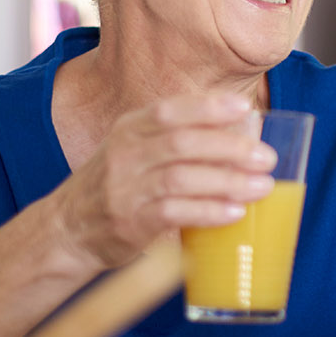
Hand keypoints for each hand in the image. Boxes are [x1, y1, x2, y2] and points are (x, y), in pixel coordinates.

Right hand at [52, 92, 276, 269]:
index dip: (208, 108)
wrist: (68, 228)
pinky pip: (173, 213)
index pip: (169, 111)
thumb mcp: (137, 147)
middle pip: (181, 143)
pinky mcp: (129, 223)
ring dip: (227, 182)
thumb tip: (246, 126)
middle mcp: (125, 154)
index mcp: (130, 128)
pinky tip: (235, 212)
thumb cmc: (121, 183)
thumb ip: (179, 135)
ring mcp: (125, 189)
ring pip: (180, 178)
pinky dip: (208, 212)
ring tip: (262, 186)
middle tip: (267, 157)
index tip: (245, 107)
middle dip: (230, 148)